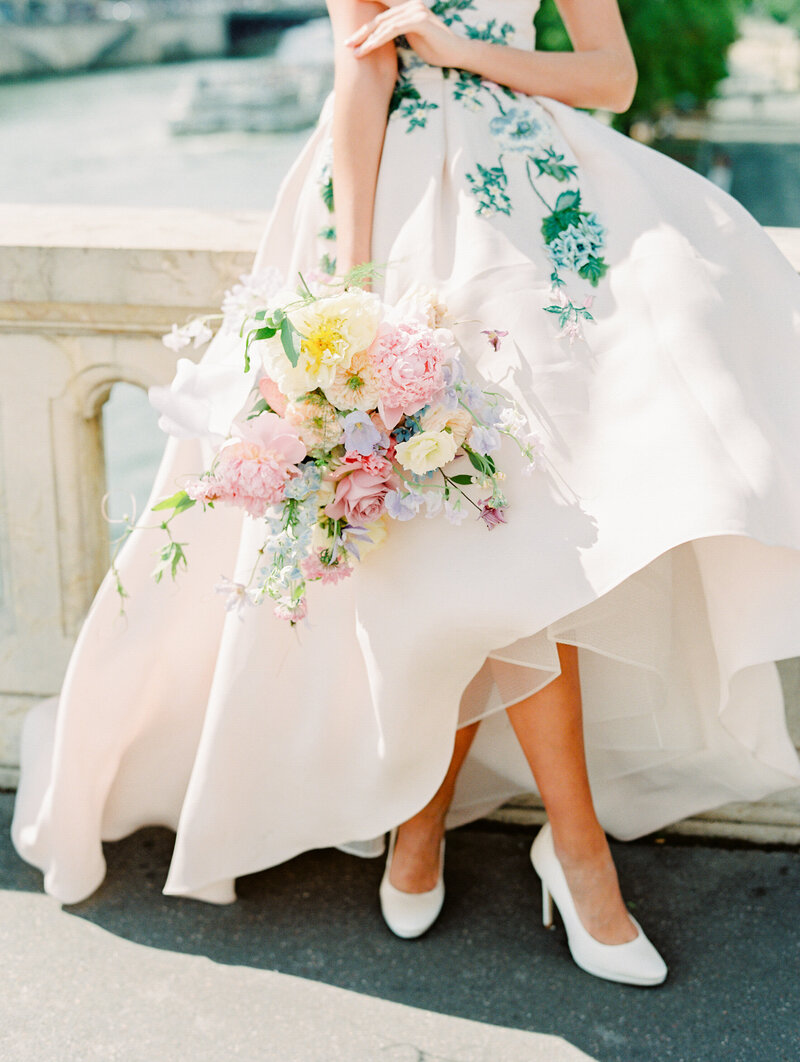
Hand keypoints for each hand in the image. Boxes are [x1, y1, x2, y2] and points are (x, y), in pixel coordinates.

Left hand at [344, 0, 467, 69]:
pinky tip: (368, 48)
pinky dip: (379, 40)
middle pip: (379, 16)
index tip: (348, 17)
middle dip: (360, 31)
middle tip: (346, 43)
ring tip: (353, 51)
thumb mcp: (412, 36)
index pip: (382, 4)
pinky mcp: (419, 21)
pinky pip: (393, 30)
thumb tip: (381, 34)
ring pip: (383, 24)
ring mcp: (415, 11)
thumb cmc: (435, 47)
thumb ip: (397, 30)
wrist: (457, 53)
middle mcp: (411, 3)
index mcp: (407, 6)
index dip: (365, 5)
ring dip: (366, 39)